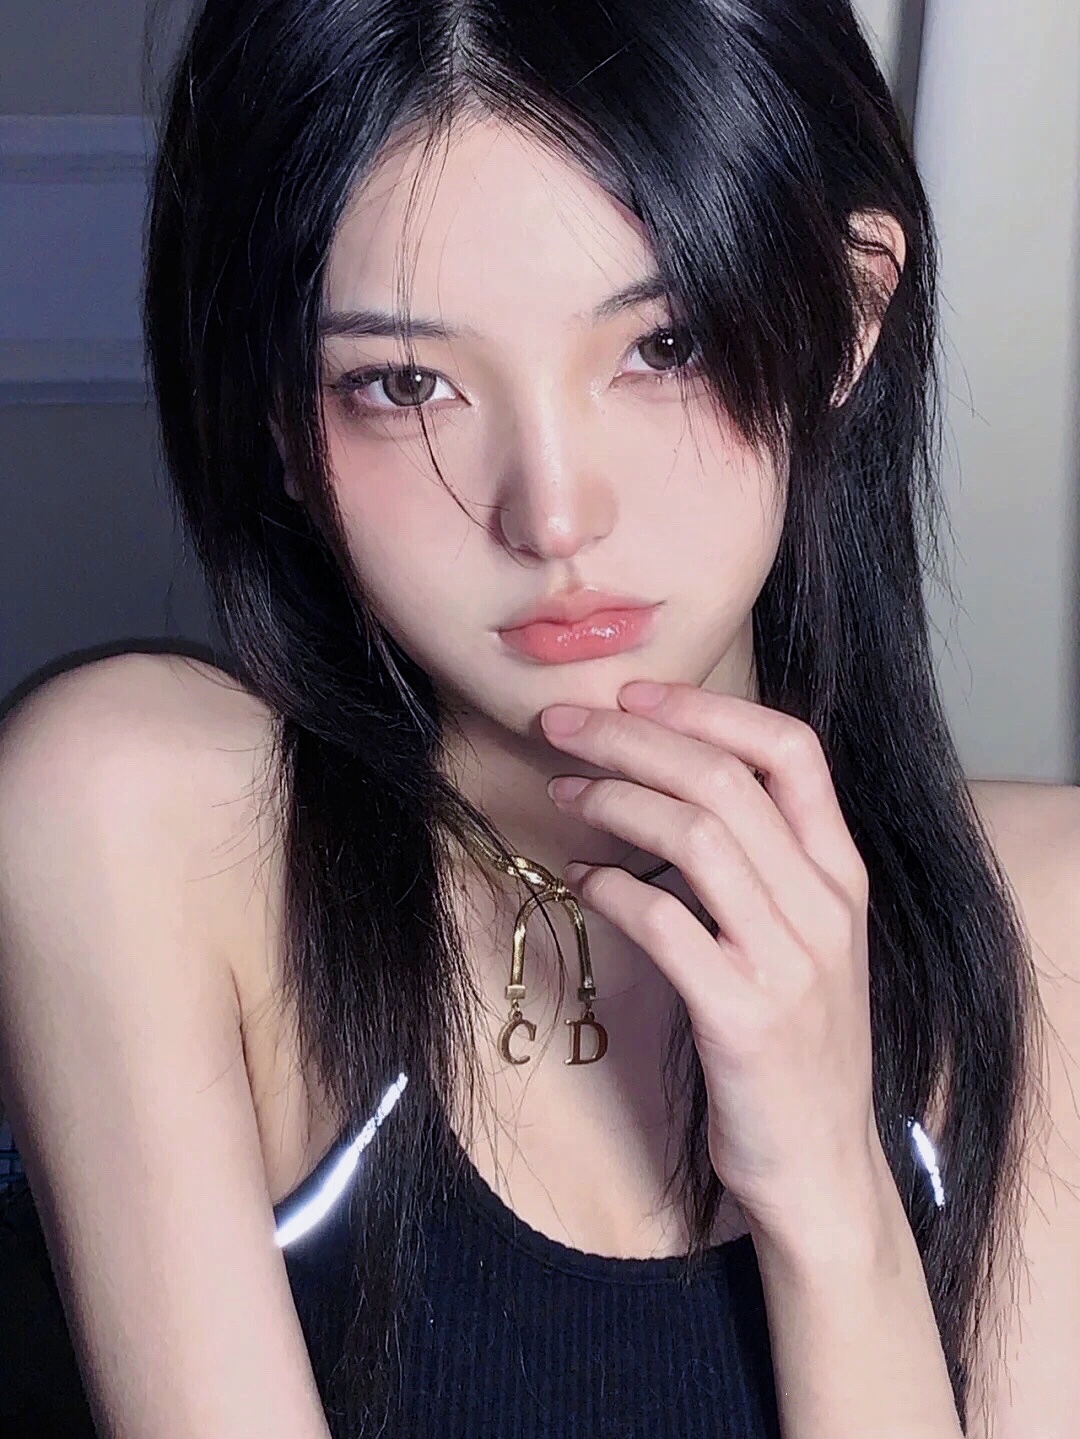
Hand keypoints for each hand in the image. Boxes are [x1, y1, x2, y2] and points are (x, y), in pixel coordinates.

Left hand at [540, 680, 881, 1240]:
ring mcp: (790, 962)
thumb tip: (667, 788)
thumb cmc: (794, 1043)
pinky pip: (666, 924)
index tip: (635, 695)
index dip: (707, 710)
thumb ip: (762, 865)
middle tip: (563, 726)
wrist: (819, 1166)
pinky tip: (582, 881)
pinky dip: (612, 889)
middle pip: (726, 780)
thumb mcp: (804, 940)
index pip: (793, 751)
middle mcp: (825, 906)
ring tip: (563, 794)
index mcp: (841, 874)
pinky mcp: (743, 1018)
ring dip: (615, 800)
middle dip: (633, 739)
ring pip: (697, 836)